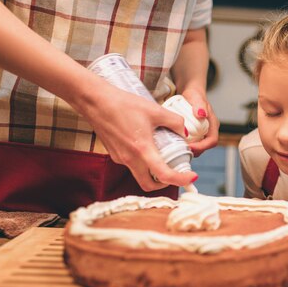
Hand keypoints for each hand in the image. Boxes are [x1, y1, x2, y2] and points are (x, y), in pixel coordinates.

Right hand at [82, 82, 197, 190]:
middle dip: (165, 183)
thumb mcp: (155, 110)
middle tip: (176, 173)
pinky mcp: (114, 154)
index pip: (164, 175)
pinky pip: (132, 165)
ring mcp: (120, 158)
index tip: (192, 177)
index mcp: (142, 150)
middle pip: (149, 185)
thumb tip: (185, 133)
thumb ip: (175, 122)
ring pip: (139, 175)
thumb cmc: (123, 104)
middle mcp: (130, 159)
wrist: (95, 101)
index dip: (181, 180)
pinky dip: (143, 163)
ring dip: (153, 173)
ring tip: (164, 157)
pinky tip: (148, 147)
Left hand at [181, 89, 218, 156]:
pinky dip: (185, 145)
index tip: (190, 146)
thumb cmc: (195, 94)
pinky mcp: (195, 133)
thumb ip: (200, 105)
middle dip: (194, 150)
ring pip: (198, 146)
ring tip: (177, 147)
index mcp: (213, 124)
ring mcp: (202, 132)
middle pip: (205, 146)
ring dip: (189, 149)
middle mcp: (209, 130)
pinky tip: (176, 142)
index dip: (202, 146)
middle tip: (181, 149)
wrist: (191, 93)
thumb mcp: (197, 98)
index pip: (212, 141)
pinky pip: (192, 142)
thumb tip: (201, 114)